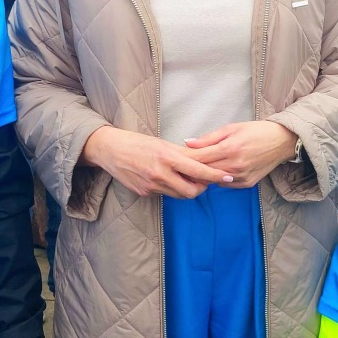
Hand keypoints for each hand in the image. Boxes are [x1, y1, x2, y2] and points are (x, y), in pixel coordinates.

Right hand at [81, 126, 233, 198]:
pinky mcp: (144, 193)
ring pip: (179, 194)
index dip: (215, 176)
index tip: (228, 176)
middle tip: (206, 180)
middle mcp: (160, 173)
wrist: (110, 150)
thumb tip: (203, 160)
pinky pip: (165, 194)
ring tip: (188, 178)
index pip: (198, 170)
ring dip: (188, 189)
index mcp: (167, 157)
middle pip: (192, 190)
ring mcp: (151, 185)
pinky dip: (171, 188)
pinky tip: (167, 179)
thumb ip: (182, 153)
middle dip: (202, 187)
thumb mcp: (162, 143)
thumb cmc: (138, 143)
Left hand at [184, 122, 298, 188]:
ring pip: (214, 180)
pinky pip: (226, 185)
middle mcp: (235, 165)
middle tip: (181, 165)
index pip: (200, 157)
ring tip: (196, 170)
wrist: (281, 141)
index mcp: (229, 148)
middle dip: (192, 168)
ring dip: (204, 176)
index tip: (176, 158)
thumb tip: (187, 143)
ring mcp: (241, 176)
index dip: (186, 158)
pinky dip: (218, 179)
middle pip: (205, 171)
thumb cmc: (256, 131)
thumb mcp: (231, 128)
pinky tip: (215, 173)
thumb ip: (208, 138)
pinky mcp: (247, 183)